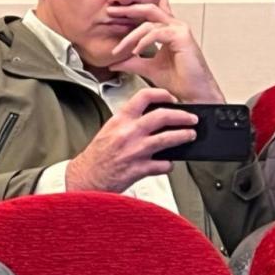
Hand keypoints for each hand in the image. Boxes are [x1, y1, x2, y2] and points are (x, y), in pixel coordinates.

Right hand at [64, 88, 195, 192]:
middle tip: (191, 119)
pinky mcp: (139, 169)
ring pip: (168, 138)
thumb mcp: (109, 131)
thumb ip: (129, 122)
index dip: (163, 95)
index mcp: (120, 120)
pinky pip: (163, 165)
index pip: (144, 97)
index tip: (171, 99)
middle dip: (182, 116)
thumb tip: (152, 119)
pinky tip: (167, 164)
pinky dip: (168, 164)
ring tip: (189, 135)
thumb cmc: (95, 158)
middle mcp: (128, 133)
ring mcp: (135, 151)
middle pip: (163, 116)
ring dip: (184, 136)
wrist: (83, 179)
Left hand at [103, 1, 225, 102]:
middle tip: (110, 11)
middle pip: (148, 10)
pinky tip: (135, 51)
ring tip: (118, 50)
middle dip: (128, 9)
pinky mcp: (182, 37)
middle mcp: (174, 27)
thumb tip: (113, 62)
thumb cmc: (177, 80)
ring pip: (149, 24)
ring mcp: (179, 30)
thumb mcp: (147, 68)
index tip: (112, 13)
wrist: (191, 93)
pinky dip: (143, 41)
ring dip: (130, 37)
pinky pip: (157, 33)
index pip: (147, 15)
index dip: (130, 11)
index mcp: (166, 31)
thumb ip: (131, 62)